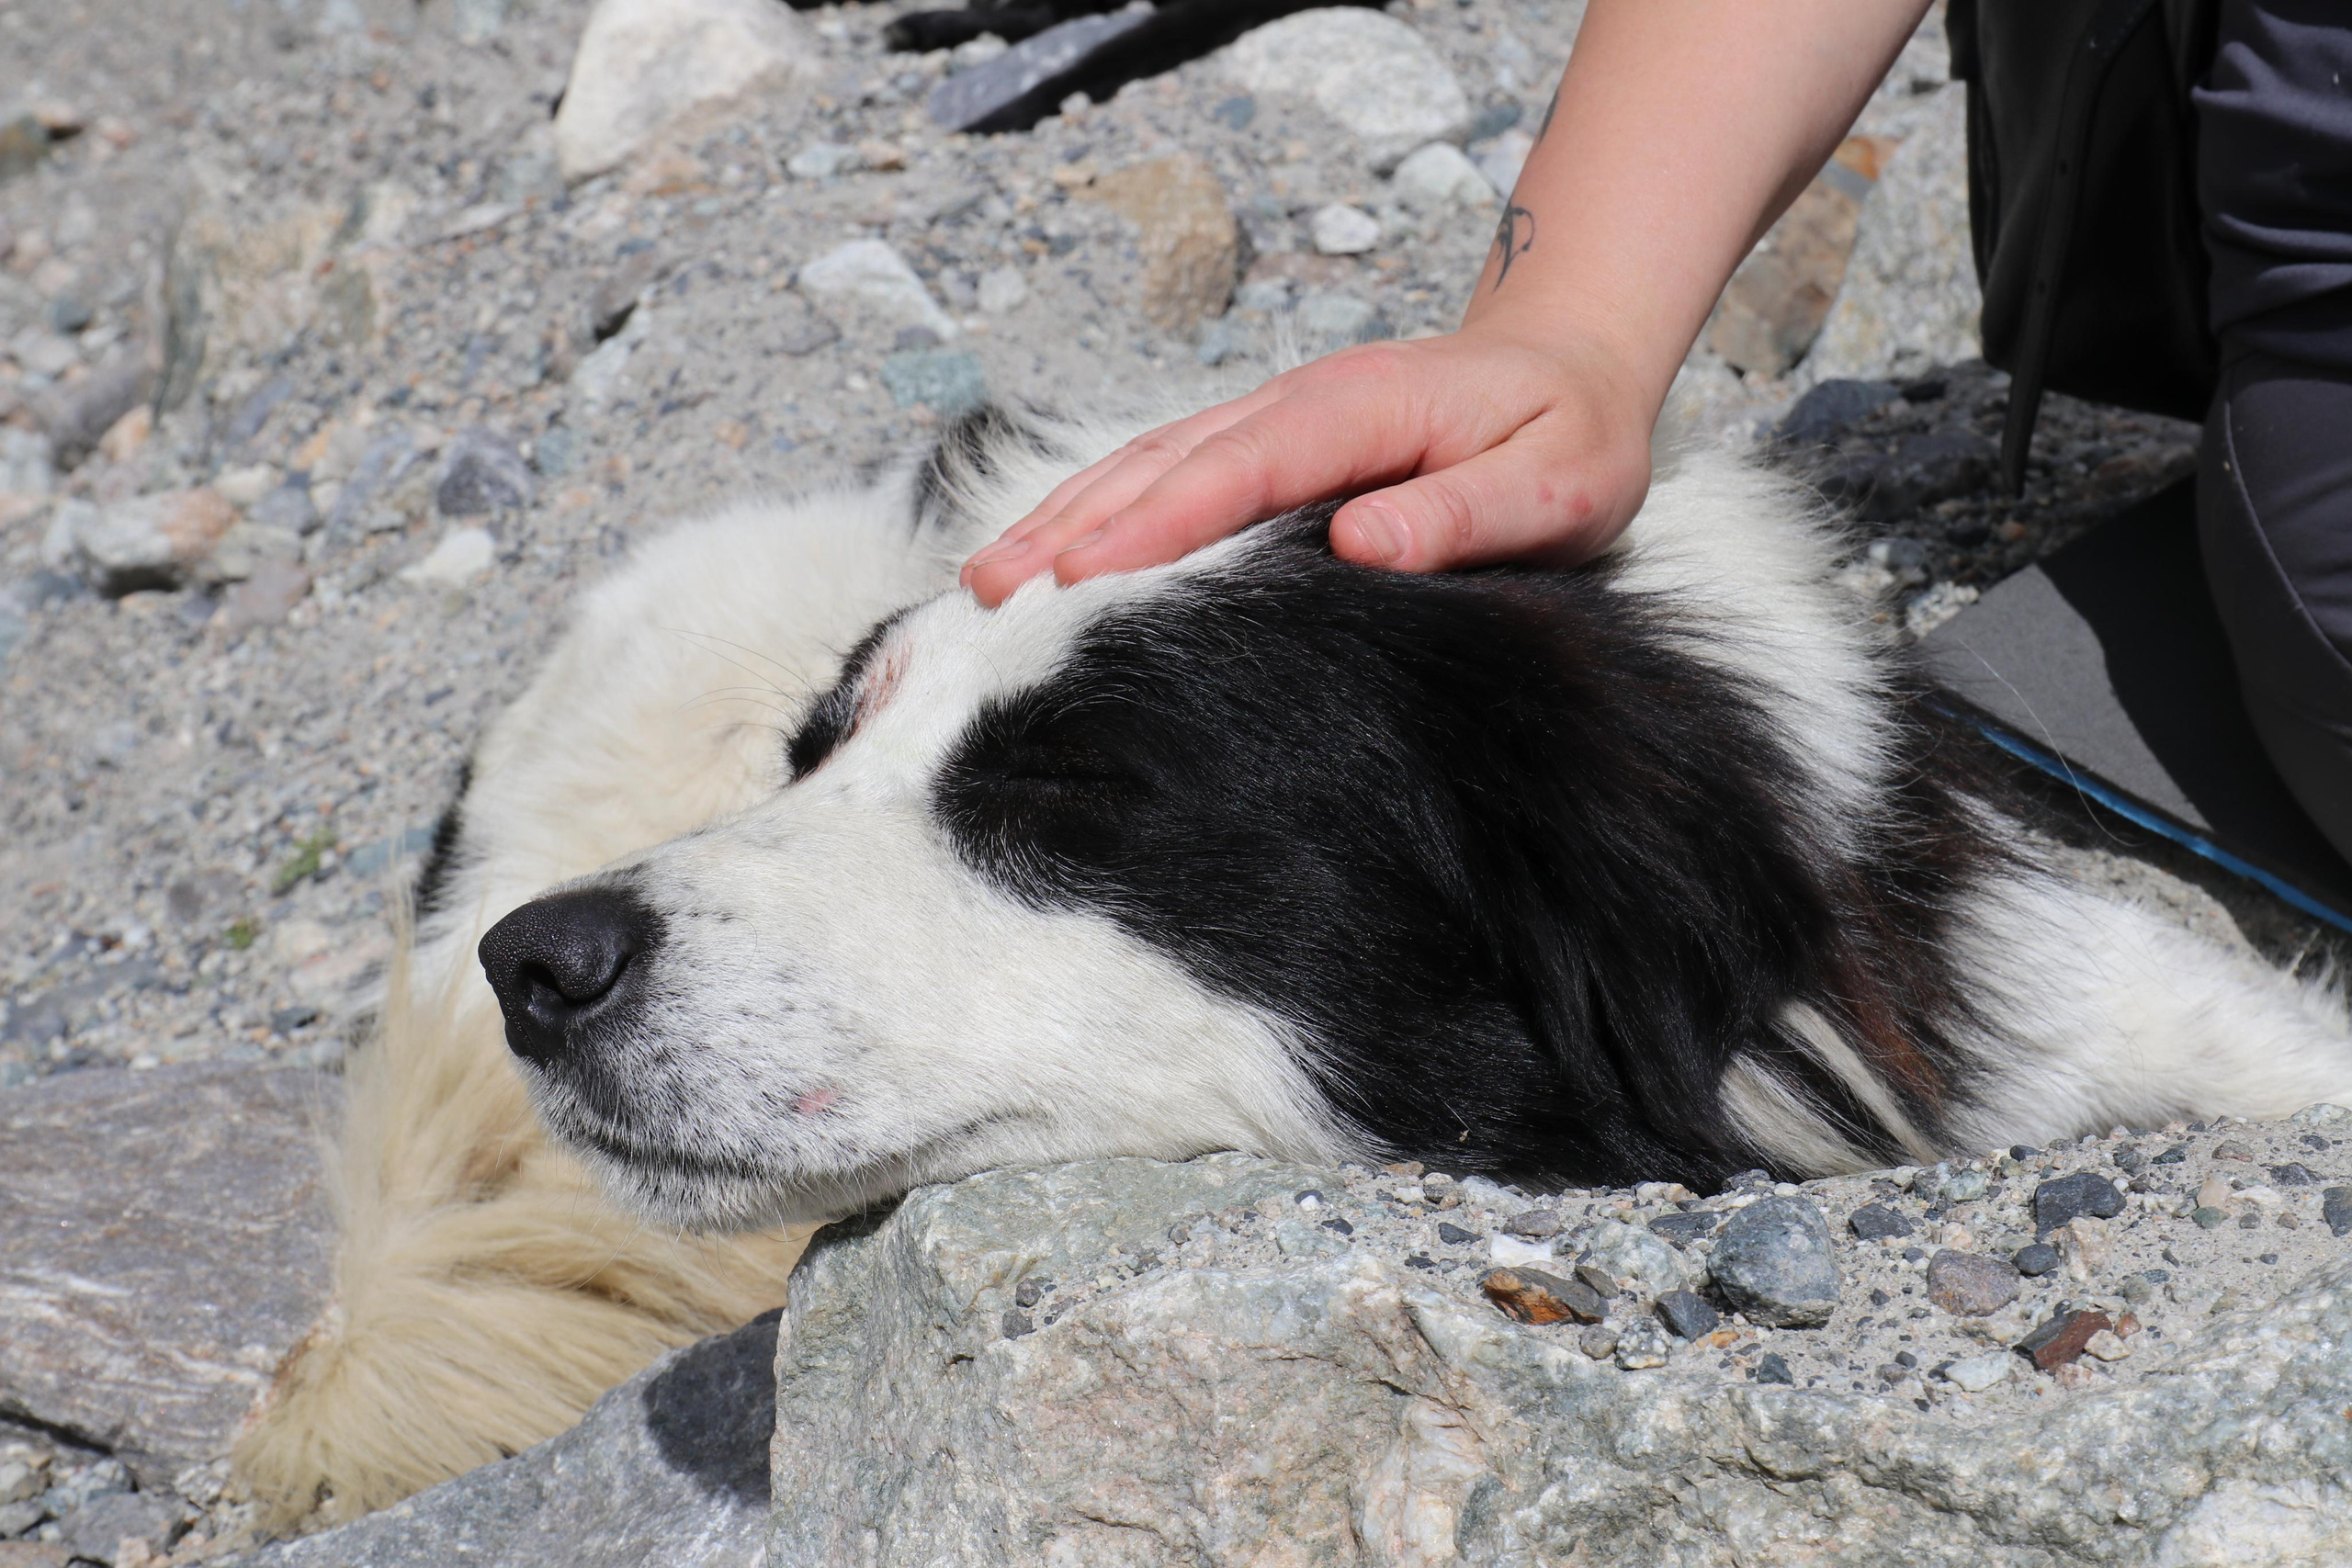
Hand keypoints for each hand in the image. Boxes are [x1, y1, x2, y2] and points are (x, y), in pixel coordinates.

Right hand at [958, 321, 1660, 606]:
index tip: (1084, 575)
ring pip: (1144, 463)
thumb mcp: (1560, 480)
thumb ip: (1468, 510)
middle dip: (1073, 527)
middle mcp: (1297, 403)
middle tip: (991, 598)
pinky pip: (1161, 472)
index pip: (1244, 467)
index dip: (1160, 522)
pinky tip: (1043, 553)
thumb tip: (1363, 540)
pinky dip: (1092, 510)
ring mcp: (1269, 417)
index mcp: (1363, 409)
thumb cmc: (1570, 433)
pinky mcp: (1259, 443)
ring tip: (983, 584)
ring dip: (1062, 519)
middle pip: (1165, 463)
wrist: (1569, 363)